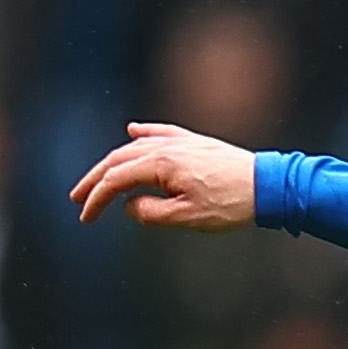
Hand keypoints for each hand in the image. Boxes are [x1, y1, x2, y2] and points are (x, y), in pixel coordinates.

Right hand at [69, 124, 259, 231]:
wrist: (269, 185)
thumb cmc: (232, 204)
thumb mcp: (188, 218)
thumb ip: (152, 213)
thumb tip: (128, 207)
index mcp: (160, 164)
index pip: (116, 180)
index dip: (97, 199)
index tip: (86, 217)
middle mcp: (166, 147)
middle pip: (118, 160)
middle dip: (95, 180)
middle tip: (78, 198)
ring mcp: (181, 142)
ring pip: (135, 147)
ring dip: (113, 162)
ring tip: (98, 176)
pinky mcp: (195, 142)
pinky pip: (161, 133)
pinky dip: (143, 133)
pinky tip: (132, 131)